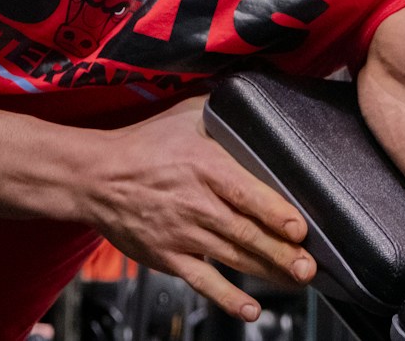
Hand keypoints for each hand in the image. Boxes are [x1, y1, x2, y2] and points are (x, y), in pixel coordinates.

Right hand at [77, 96, 315, 321]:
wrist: (96, 177)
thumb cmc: (145, 144)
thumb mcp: (188, 114)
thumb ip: (226, 107)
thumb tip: (260, 96)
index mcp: (205, 166)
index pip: (246, 193)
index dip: (275, 212)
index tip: (300, 227)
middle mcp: (196, 203)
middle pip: (245, 232)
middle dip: (280, 252)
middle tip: (309, 265)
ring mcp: (182, 234)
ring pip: (233, 258)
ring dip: (267, 271)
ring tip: (297, 279)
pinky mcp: (168, 257)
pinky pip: (203, 281)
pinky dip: (227, 297)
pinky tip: (250, 308)